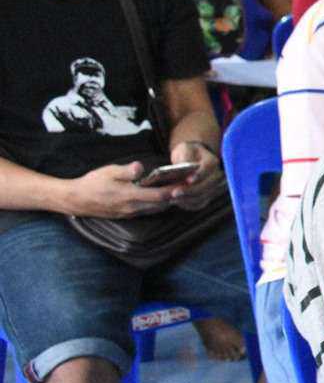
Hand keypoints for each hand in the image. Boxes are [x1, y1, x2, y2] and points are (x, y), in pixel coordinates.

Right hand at [63, 163, 180, 218]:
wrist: (76, 200)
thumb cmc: (92, 183)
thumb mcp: (108, 171)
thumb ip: (127, 171)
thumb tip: (140, 167)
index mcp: (130, 196)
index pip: (159, 196)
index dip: (174, 191)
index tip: (186, 183)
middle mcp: (132, 208)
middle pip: (161, 204)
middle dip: (175, 196)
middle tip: (188, 186)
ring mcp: (129, 213)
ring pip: (155, 209)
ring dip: (167, 202)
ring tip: (178, 191)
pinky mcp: (126, 215)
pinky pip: (147, 211)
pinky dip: (157, 205)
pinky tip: (162, 197)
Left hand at [168, 140, 224, 208]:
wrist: (193, 160)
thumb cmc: (187, 153)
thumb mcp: (185, 149)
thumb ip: (185, 156)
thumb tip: (182, 167)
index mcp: (212, 162)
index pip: (209, 168)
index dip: (200, 175)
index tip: (188, 180)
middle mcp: (217, 176)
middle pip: (206, 186)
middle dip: (190, 191)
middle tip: (173, 193)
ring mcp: (213, 188)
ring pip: (202, 197)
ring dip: (186, 199)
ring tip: (171, 199)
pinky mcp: (207, 197)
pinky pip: (198, 204)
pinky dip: (186, 204)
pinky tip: (175, 202)